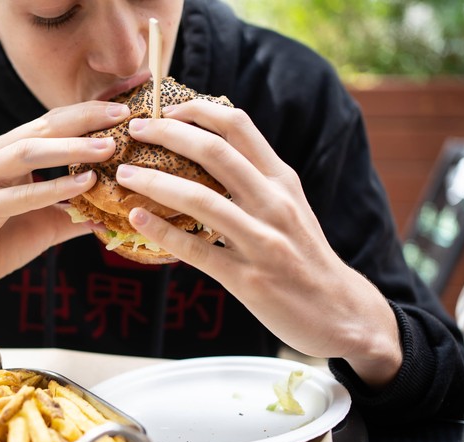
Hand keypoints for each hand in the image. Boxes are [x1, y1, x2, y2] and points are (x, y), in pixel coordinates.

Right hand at [0, 101, 128, 328]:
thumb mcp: (44, 223)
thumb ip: (74, 212)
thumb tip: (113, 212)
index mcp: (0, 153)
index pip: (47, 124)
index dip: (84, 114)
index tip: (121, 109)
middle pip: (40, 128)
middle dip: (83, 119)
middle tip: (121, 115)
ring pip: (27, 152)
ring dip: (71, 148)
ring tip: (107, 147)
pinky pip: (19, 195)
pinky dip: (53, 188)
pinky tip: (84, 183)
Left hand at [115, 101, 401, 385]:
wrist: (340, 312)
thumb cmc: (305, 255)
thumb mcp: (290, 206)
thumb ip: (256, 180)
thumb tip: (208, 151)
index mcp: (282, 180)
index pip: (238, 126)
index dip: (198, 110)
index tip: (166, 108)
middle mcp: (274, 203)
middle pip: (215, 152)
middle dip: (169, 133)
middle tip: (136, 128)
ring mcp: (262, 241)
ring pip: (201, 199)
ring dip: (155, 182)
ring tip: (123, 174)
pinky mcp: (248, 279)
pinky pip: (197, 250)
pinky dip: (163, 232)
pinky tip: (137, 219)